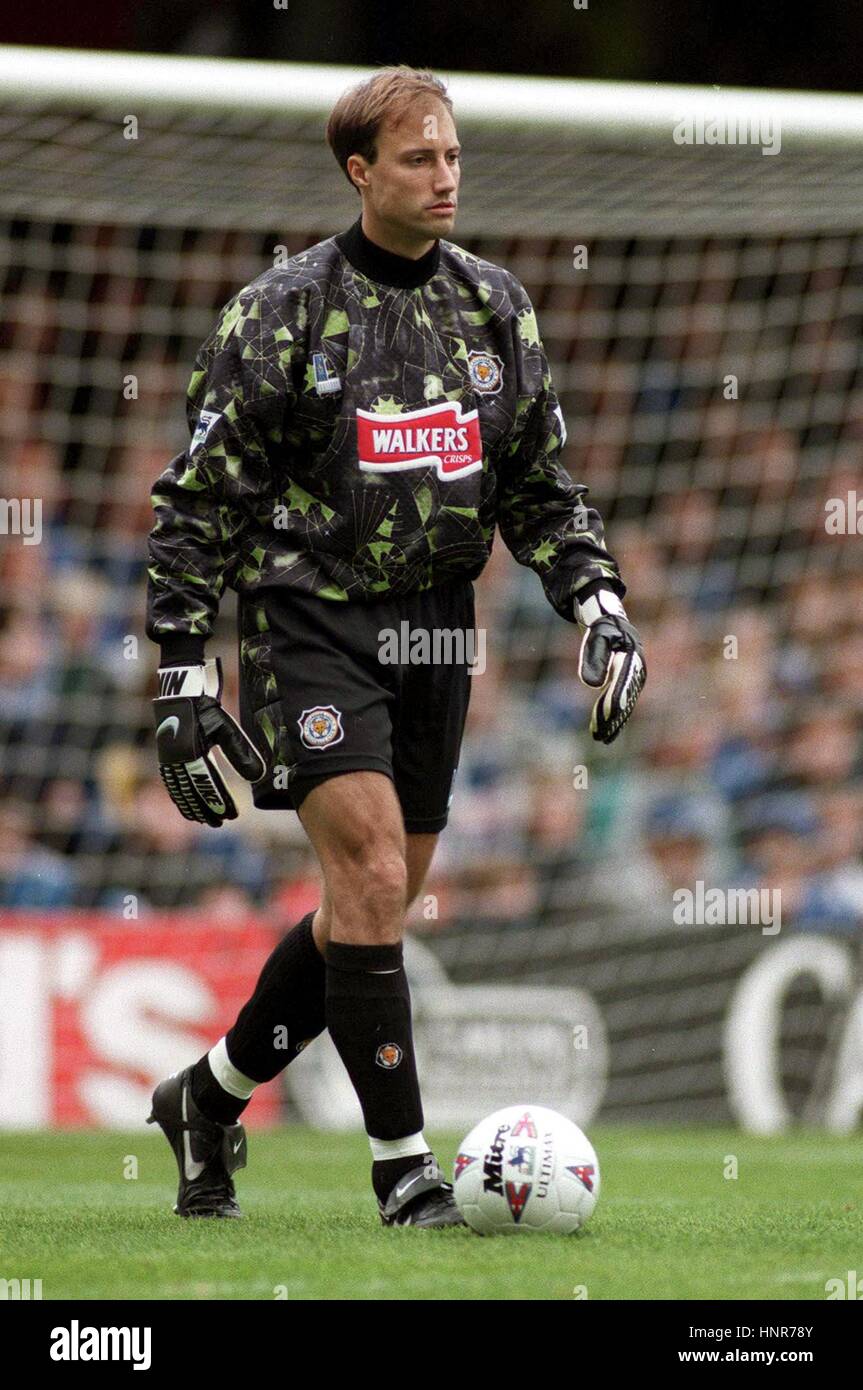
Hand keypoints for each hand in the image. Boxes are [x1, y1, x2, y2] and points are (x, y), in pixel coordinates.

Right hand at [153, 657, 265, 826]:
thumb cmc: (207, 709)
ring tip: (203, 820)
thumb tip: (257, 777)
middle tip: (220, 823)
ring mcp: (168, 760)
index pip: (209, 786)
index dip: (220, 802)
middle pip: (193, 793)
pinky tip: (185, 805)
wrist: (181, 693)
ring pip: (180, 791)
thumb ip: (241, 753)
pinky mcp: (165, 757)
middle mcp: (178, 761)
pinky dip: (178, 797)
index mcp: (193, 755)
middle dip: (206, 810)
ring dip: (191, 807)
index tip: (232, 815)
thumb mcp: (227, 729)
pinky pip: (171, 784)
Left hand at [576, 590, 645, 743]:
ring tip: (600, 738)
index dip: (613, 702)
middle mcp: (636, 672)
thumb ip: (594, 658)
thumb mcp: (597, 638)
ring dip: (611, 722)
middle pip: (623, 699)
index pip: (621, 685)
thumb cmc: (604, 629)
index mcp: (631, 659)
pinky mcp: (627, 684)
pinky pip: (618, 702)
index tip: (605, 717)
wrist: (614, 625)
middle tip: (600, 736)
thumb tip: (592, 685)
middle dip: (612, 719)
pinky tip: (601, 729)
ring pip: (622, 704)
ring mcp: (633, 680)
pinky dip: (610, 715)